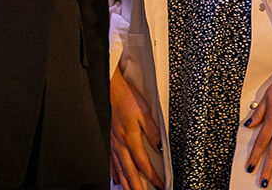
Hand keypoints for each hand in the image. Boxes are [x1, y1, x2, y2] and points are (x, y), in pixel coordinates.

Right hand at [110, 68, 164, 189]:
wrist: (112, 91)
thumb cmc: (128, 100)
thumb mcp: (145, 112)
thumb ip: (153, 131)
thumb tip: (160, 146)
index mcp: (131, 138)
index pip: (143, 163)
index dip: (152, 177)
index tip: (161, 185)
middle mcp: (121, 145)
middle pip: (130, 172)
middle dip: (137, 187)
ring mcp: (114, 145)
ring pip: (120, 170)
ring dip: (126, 184)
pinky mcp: (110, 141)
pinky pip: (111, 162)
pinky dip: (114, 173)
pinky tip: (116, 180)